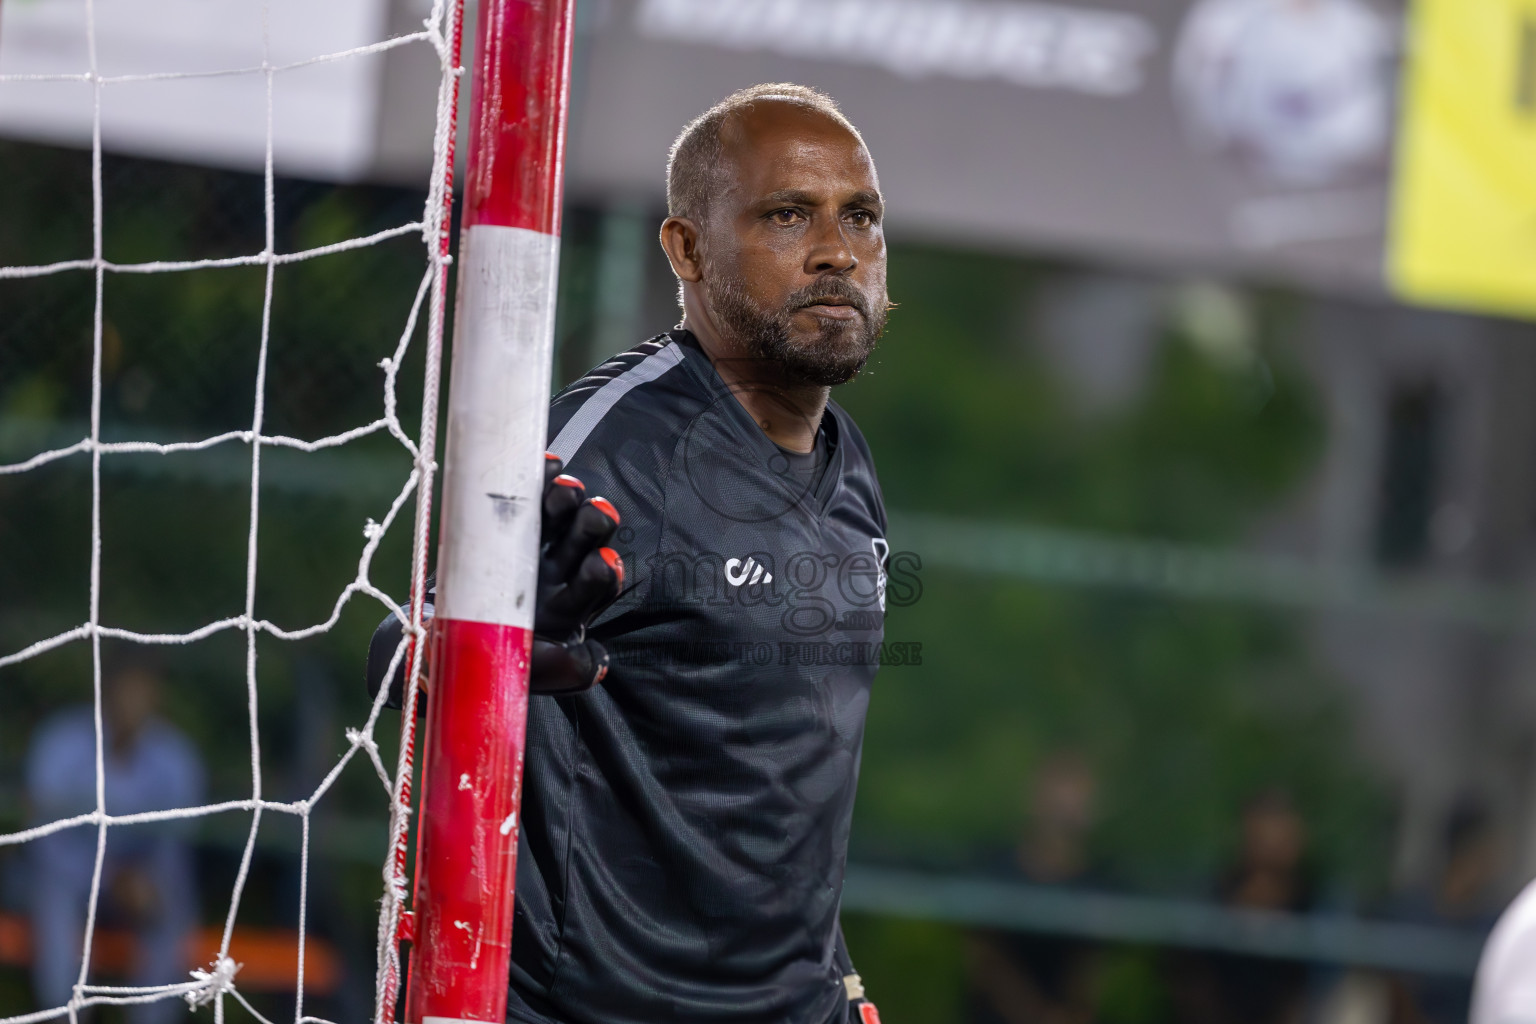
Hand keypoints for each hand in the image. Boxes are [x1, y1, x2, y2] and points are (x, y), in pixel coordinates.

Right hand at [366, 454, 623, 707]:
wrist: (430, 643)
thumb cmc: (481, 662)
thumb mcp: (521, 674)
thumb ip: (563, 670)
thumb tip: (599, 660)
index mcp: (567, 606)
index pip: (598, 584)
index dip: (604, 571)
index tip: (600, 563)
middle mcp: (557, 572)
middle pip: (588, 540)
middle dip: (593, 524)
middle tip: (589, 515)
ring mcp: (531, 544)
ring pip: (562, 512)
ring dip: (569, 497)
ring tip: (564, 488)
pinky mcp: (504, 522)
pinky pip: (527, 494)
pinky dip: (539, 477)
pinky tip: (546, 466)